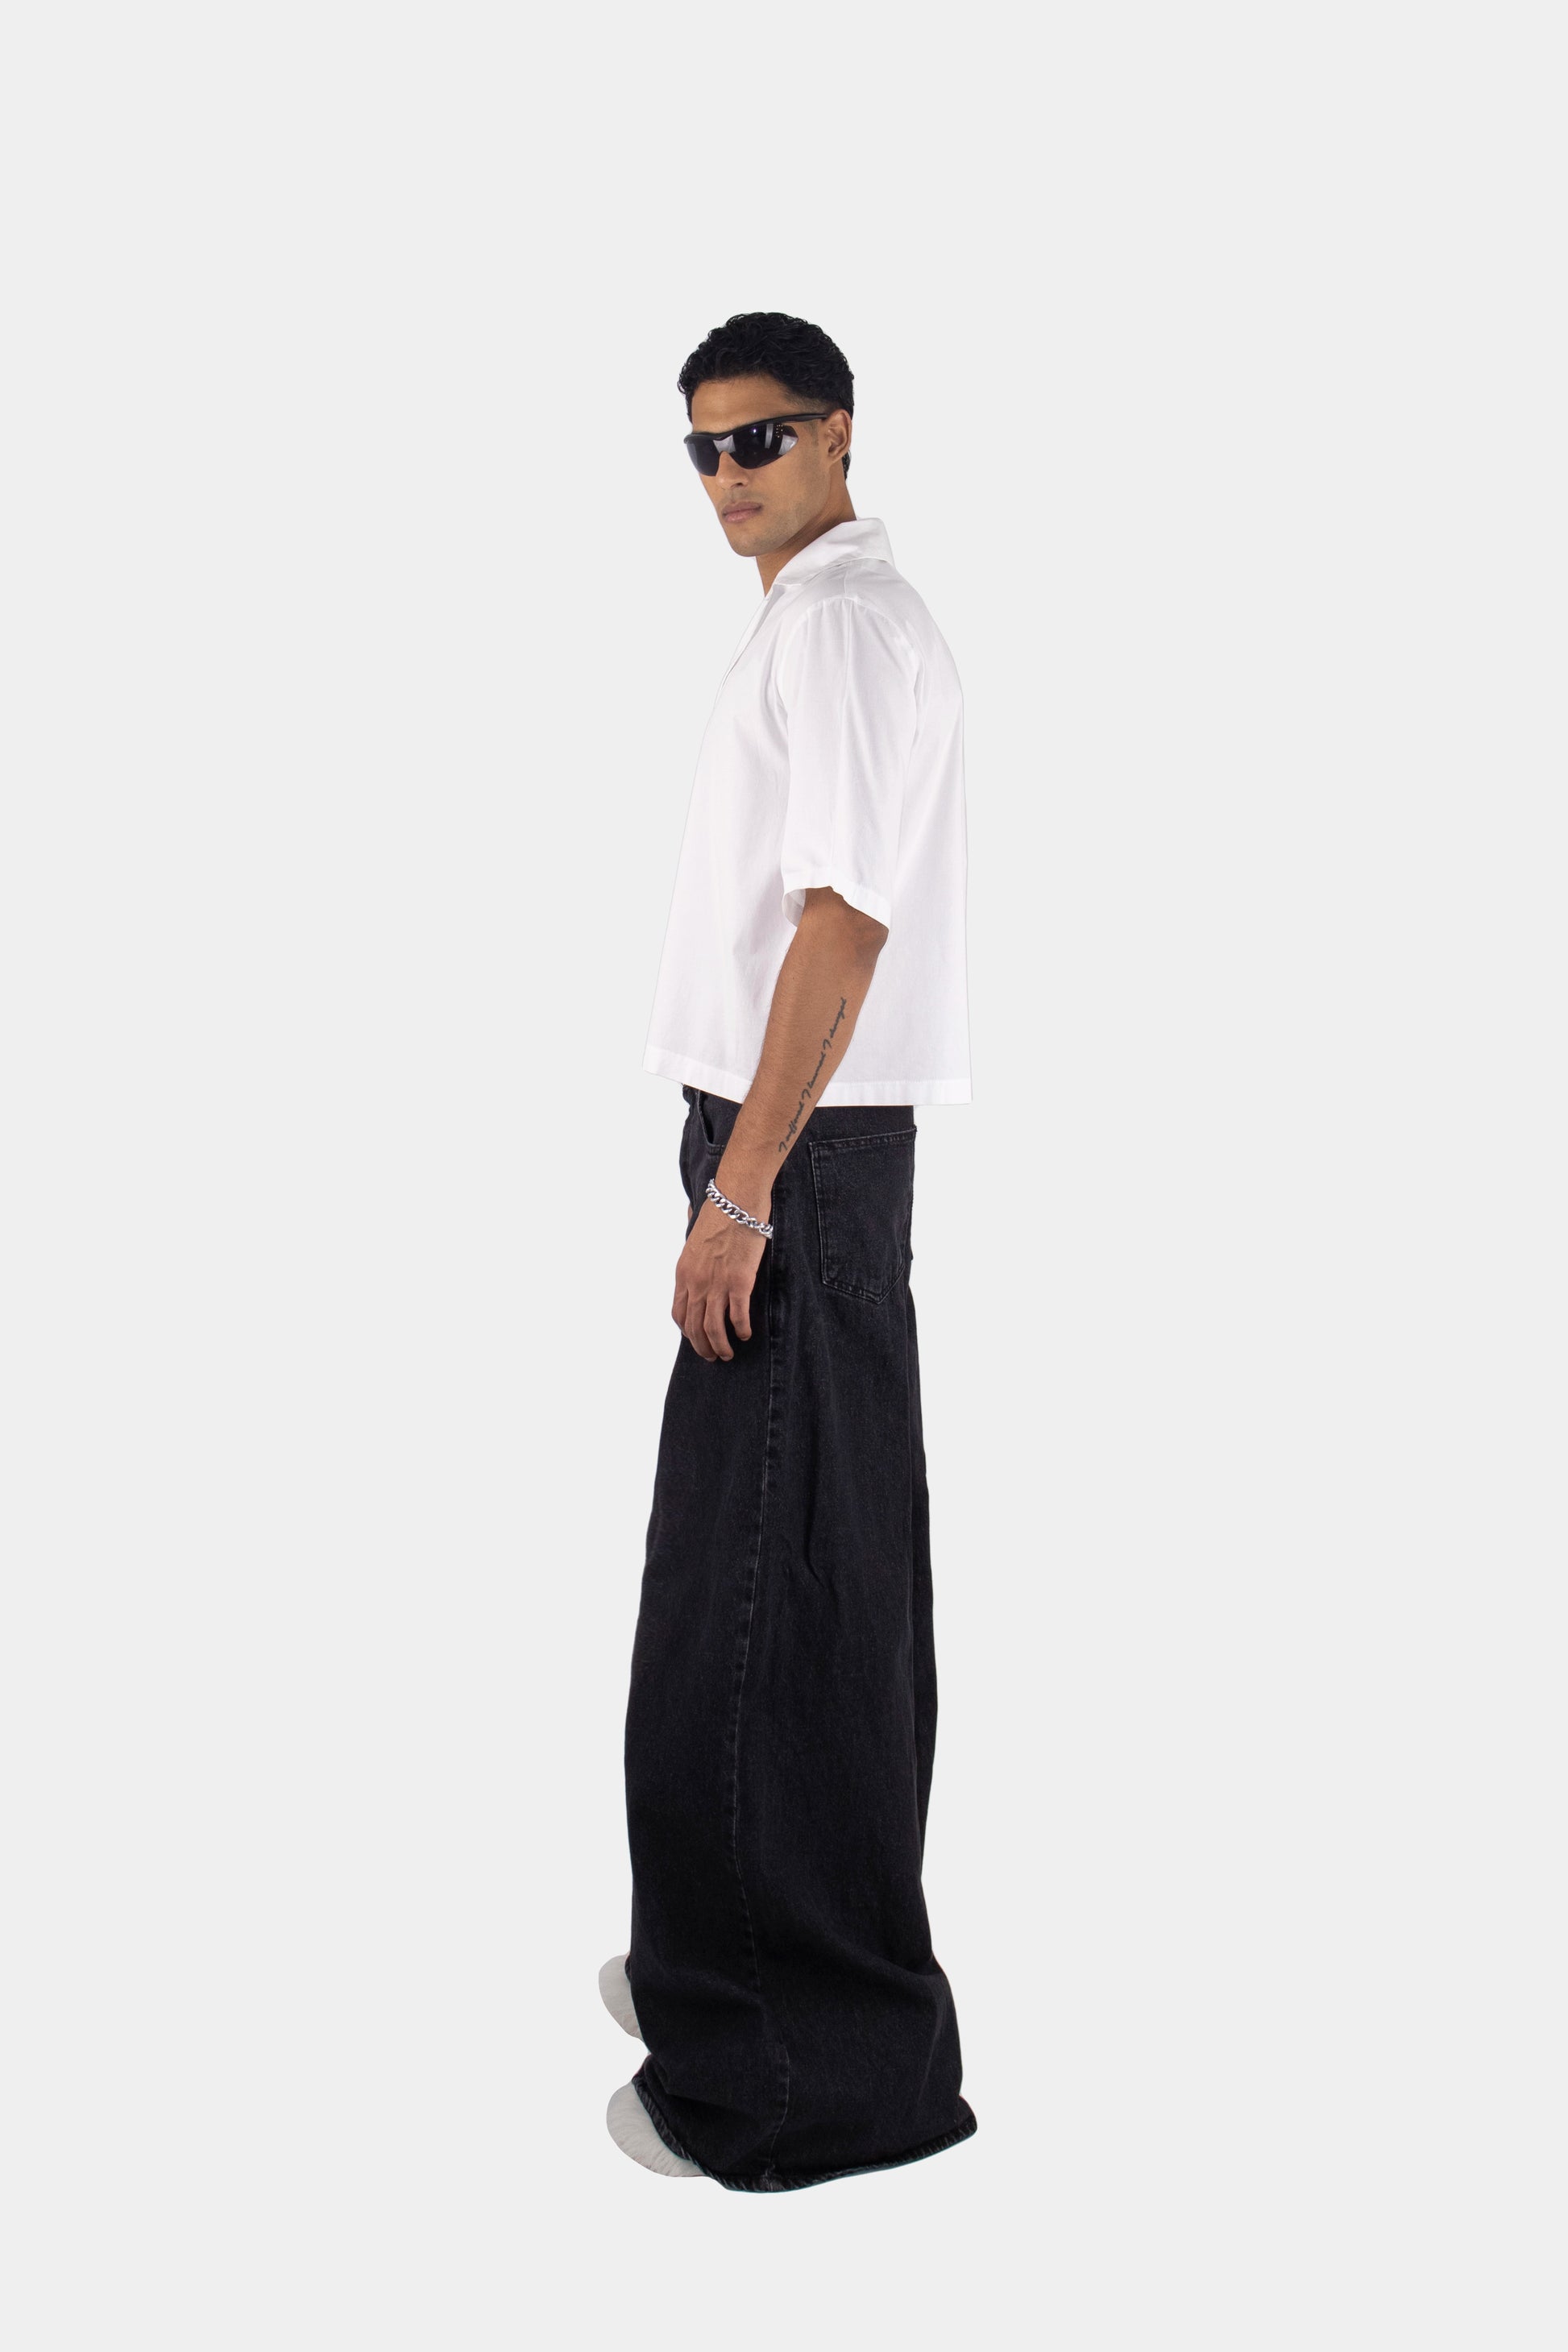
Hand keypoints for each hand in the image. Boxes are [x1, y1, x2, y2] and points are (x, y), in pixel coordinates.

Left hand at [672, 1195, 768, 1361]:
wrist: (736, 1201)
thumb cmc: (719, 1212)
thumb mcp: (694, 1233)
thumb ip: (692, 1243)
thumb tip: (689, 1220)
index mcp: (683, 1273)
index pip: (678, 1312)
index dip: (687, 1331)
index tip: (696, 1339)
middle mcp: (696, 1283)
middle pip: (694, 1326)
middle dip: (702, 1346)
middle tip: (712, 1356)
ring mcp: (716, 1284)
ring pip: (712, 1328)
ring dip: (719, 1346)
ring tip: (727, 1354)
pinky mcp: (738, 1283)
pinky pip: (737, 1317)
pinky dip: (740, 1330)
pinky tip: (745, 1335)